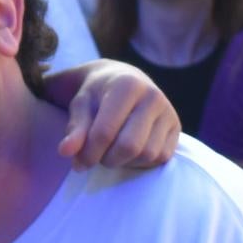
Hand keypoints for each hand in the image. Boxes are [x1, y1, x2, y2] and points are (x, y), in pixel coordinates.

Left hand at [57, 60, 182, 171]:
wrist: (123, 80)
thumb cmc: (97, 94)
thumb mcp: (80, 105)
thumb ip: (74, 128)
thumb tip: (65, 151)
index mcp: (127, 85)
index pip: (105, 132)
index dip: (89, 153)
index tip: (78, 162)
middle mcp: (153, 96)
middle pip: (129, 146)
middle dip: (108, 159)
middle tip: (97, 155)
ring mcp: (168, 111)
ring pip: (146, 155)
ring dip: (124, 161)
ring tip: (111, 149)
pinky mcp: (176, 127)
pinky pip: (160, 157)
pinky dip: (141, 162)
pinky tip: (128, 151)